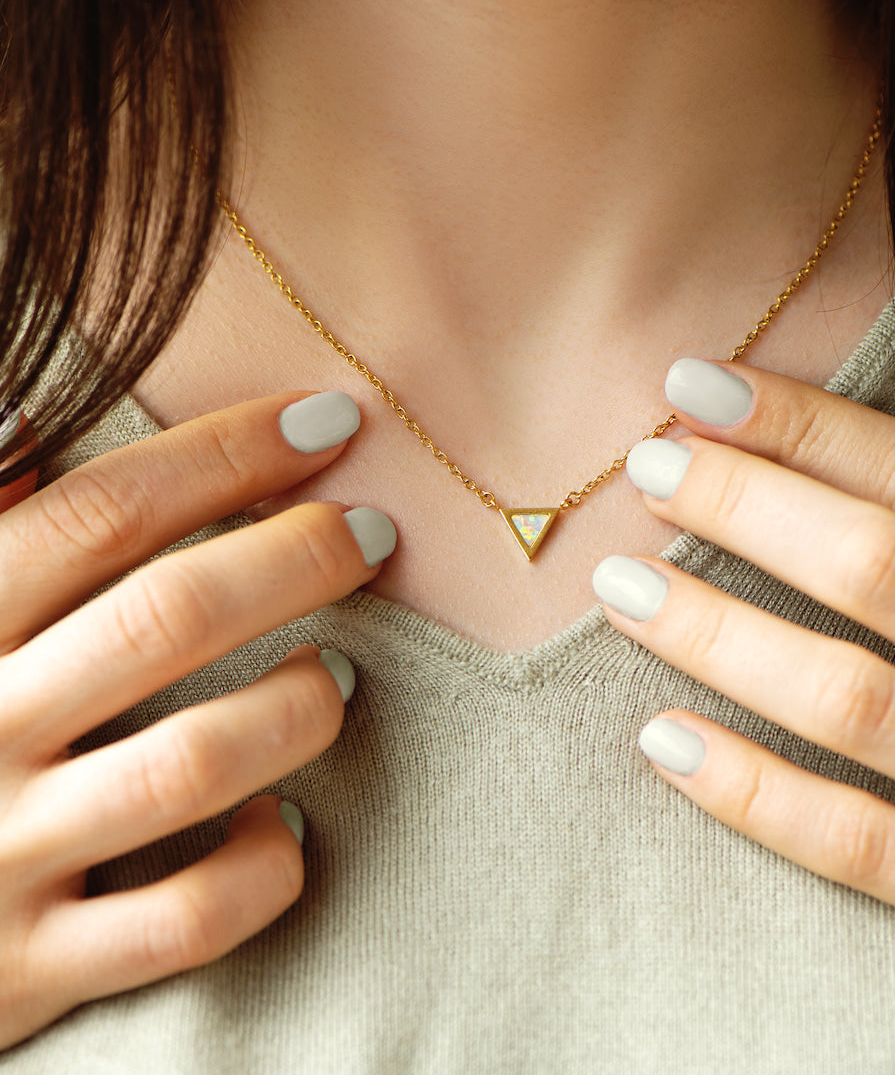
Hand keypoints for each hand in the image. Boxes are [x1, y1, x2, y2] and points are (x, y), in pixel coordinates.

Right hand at [0, 390, 391, 1048]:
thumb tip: (26, 414)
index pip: (102, 516)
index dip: (226, 456)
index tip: (329, 423)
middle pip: (165, 620)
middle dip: (294, 561)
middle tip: (372, 537)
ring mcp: (3, 853)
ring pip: (188, 765)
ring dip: (294, 708)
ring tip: (339, 676)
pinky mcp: (34, 965)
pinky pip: (183, 920)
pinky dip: (260, 867)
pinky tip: (285, 822)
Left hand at [593, 357, 894, 1012]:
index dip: (806, 427)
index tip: (696, 386)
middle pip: (880, 571)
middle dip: (752, 508)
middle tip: (647, 466)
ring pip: (852, 699)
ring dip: (723, 636)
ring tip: (620, 588)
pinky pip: (862, 846)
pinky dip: (755, 793)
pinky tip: (663, 741)